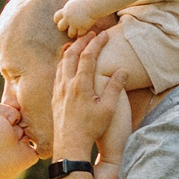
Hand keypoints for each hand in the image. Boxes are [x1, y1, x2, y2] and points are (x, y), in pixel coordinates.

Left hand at [50, 0, 112, 38]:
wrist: (94, 3)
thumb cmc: (87, 0)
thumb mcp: (75, 2)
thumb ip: (71, 8)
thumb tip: (70, 11)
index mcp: (66, 10)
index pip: (56, 17)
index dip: (59, 20)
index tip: (65, 20)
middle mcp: (68, 17)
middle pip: (60, 27)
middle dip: (65, 28)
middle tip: (71, 27)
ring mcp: (75, 23)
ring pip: (70, 34)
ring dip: (74, 33)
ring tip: (78, 31)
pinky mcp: (82, 27)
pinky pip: (80, 35)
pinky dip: (82, 34)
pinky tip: (85, 31)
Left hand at [50, 30, 114, 161]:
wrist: (70, 145)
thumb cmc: (91, 128)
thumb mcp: (108, 109)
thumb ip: (115, 87)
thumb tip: (122, 69)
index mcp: (80, 85)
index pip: (88, 56)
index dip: (96, 42)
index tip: (104, 34)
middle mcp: (66, 84)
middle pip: (71, 54)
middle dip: (82, 41)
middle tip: (91, 33)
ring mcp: (58, 90)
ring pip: (62, 62)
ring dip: (70, 50)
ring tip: (79, 43)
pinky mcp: (55, 97)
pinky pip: (57, 73)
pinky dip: (63, 62)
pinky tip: (68, 63)